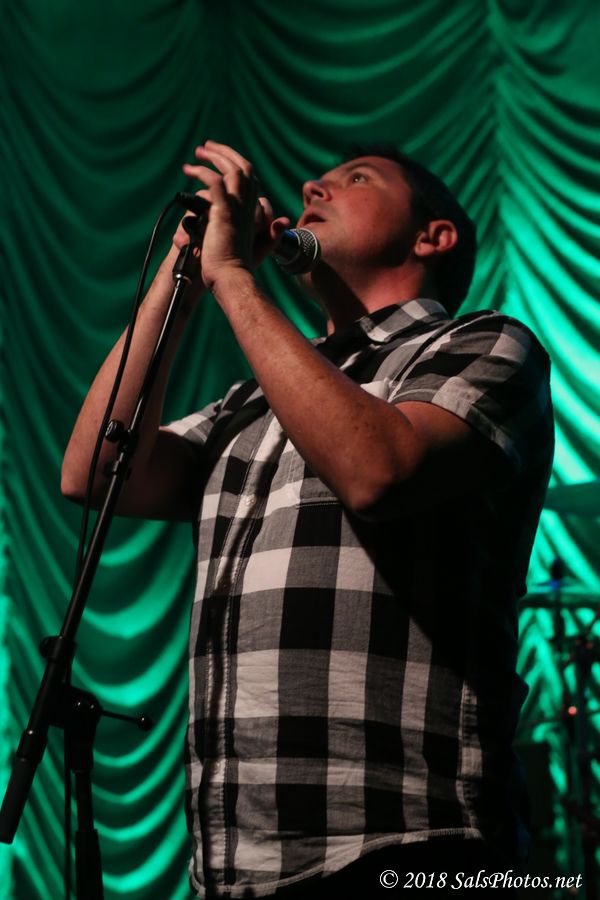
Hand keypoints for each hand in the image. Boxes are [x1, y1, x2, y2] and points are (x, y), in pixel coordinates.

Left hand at [180, 141, 288, 290]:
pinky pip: (215, 182)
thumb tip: (283, 221)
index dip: (236, 164)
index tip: (219, 160)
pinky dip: (203, 173)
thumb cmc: (239, 268)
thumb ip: (268, 233)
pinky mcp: (224, 212)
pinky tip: (191, 171)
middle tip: (205, 146)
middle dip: (225, 152)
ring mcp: (237, 208)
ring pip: (231, 169)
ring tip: (198, 152)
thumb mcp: (257, 247)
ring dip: (214, 156)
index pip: (250, 178)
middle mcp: (249, 206)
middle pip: (244, 167)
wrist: (231, 278)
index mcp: (254, 211)